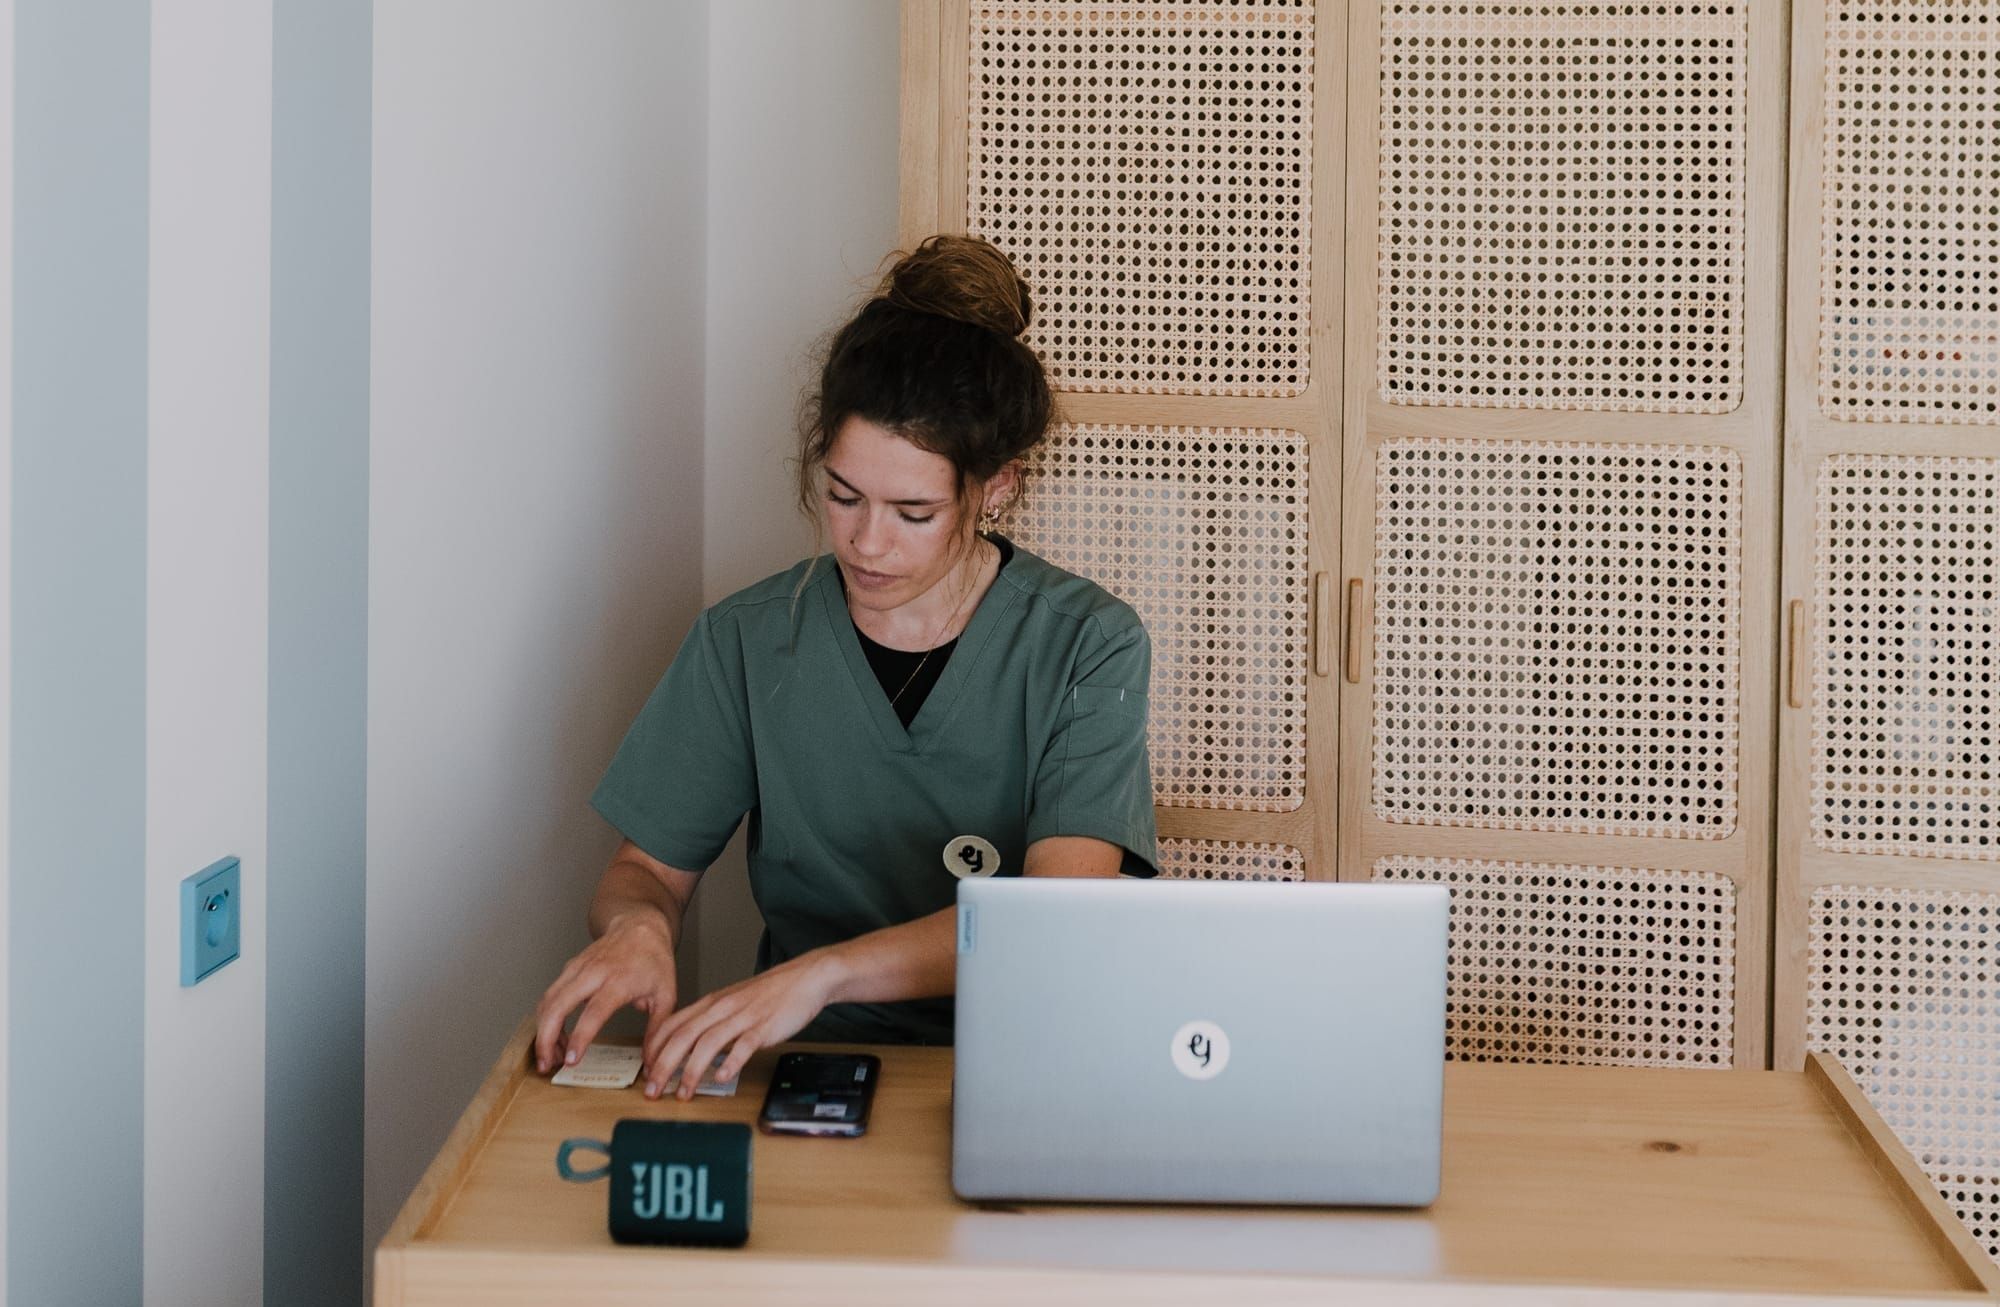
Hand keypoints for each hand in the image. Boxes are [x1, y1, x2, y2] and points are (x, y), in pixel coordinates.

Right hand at [533, 909, 678, 1074]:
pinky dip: (546, 1018)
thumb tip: (652, 1062)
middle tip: (547, 1065)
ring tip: (550, 1056)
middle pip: (559, 1005)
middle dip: (547, 1038)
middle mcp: (593, 973)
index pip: (594, 1012)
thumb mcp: (666, 995)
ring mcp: (577, 969)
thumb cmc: (654, 961)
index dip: (580, 1037)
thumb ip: (657, 1030)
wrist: (640, 927)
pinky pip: (550, 995)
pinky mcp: (568, 968)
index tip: (572, 1060)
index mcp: (619, 981)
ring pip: (548, 1001)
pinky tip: (554, 1036)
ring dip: (543, 1031)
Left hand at [641, 952, 842, 1099]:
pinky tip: (721, 1078)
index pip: (672, 1025)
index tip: (646, 1071)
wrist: (805, 978)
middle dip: (663, 1066)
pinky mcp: (764, 1027)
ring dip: (691, 1071)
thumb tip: (690, 1046)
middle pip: (683, 1037)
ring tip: (683, 1092)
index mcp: (711, 1003)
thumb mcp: (732, 1003)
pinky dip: (730, 1062)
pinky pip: (743, 1046)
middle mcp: (722, 1008)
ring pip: (708, 1043)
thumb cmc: (769, 994)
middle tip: (652, 1090)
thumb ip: (711, 1022)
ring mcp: (743, 1017)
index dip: (654, 1049)